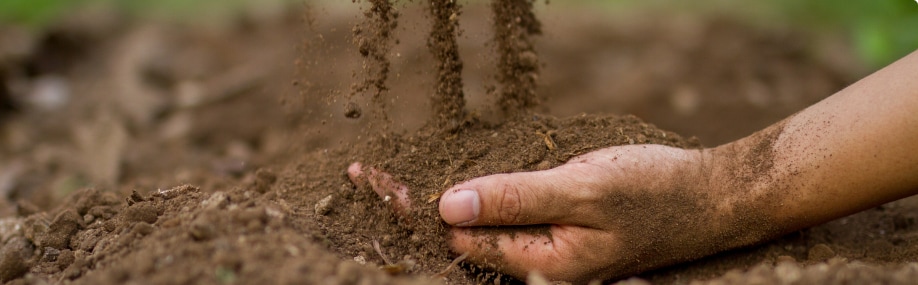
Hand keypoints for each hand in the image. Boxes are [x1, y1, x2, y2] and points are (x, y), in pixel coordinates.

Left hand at [349, 144, 769, 282]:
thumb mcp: (580, 191)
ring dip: (438, 207)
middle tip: (365, 179)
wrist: (709, 199)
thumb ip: (514, 200)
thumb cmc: (652, 194)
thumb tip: (448, 208)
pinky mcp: (556, 238)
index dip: (410, 209)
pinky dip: (473, 203)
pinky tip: (452, 189)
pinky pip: (504, 223)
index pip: (456, 239)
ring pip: (479, 233)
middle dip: (412, 211)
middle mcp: (538, 270)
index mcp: (540, 268)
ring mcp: (547, 256)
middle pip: (459, 241)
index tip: (369, 180)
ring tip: (390, 187)